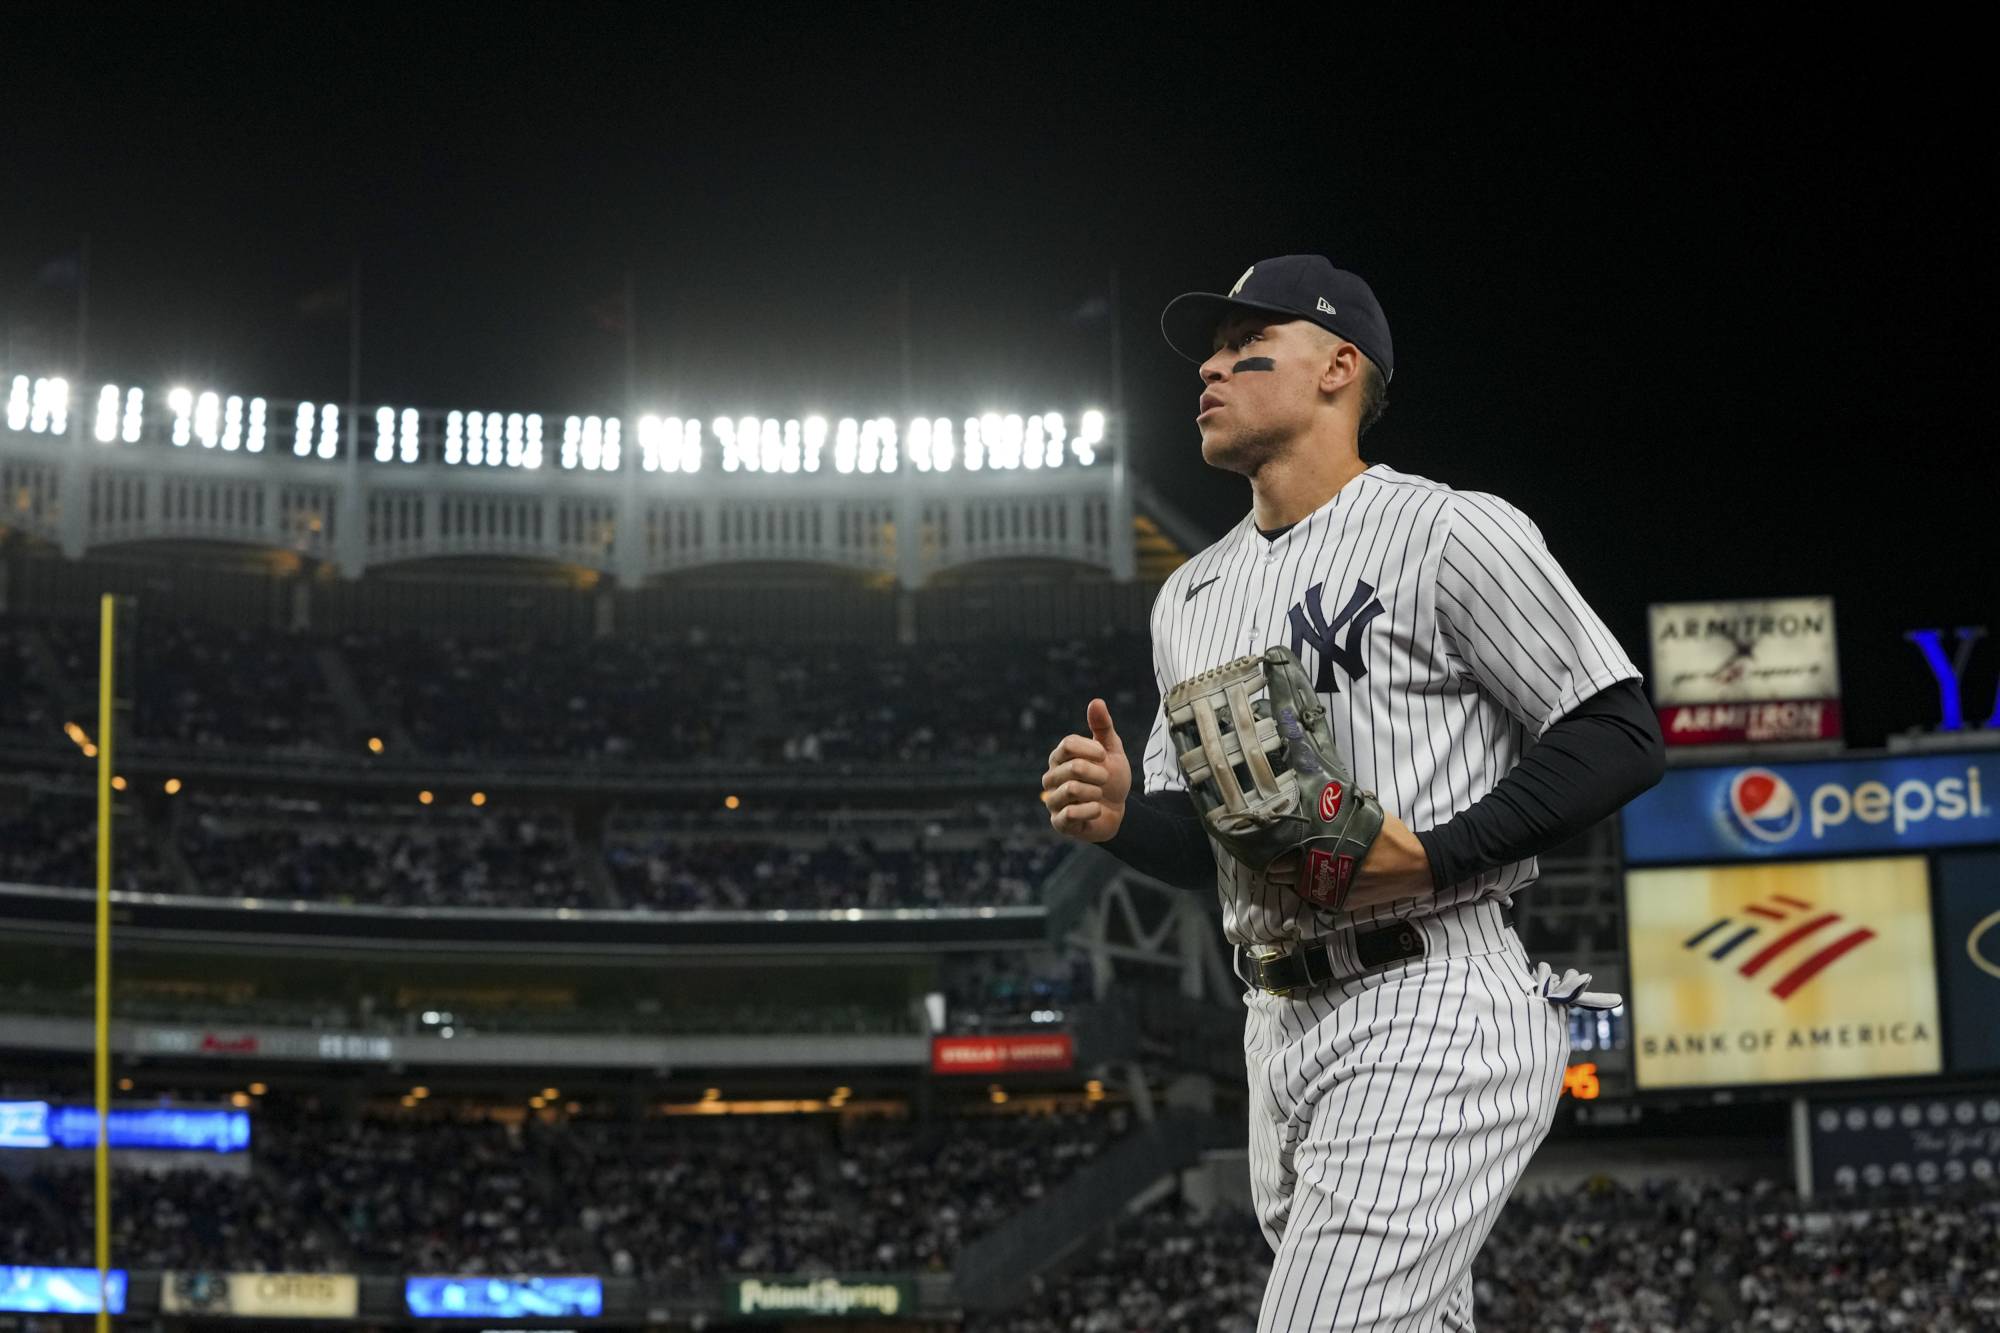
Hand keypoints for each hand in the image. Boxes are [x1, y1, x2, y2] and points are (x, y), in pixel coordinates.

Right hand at [1041, 698, 1132, 842]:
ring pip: (1072, 790)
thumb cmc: (1111, 779)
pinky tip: (1097, 810)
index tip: (1104, 756)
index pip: (1068, 744)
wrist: (1118, 812)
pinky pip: (1072, 814)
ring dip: (1096, 792)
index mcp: (1060, 757)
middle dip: (1099, 774)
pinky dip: (1092, 810)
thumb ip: (1103, 727)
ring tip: (1099, 795)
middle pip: (1073, 767)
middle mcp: (1051, 777)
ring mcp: (1053, 801)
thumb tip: (1096, 701)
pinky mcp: (1059, 823)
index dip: (1091, 749)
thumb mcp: (1111, 751)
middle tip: (1105, 779)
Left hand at [1268, 810, 1433, 910]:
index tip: (1266, 841)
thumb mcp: (1367, 816)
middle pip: (1285, 875)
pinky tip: (1307, 878)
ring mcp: (1335, 892)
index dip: (1273, 849)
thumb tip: (1321, 793)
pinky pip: (1316, 896)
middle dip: (1275, 866)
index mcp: (1330, 849)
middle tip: (1269, 855)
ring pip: (1298, 888)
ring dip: (1290, 878)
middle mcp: (1329, 874)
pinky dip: (1308, 888)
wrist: (1417, 868)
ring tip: (1282, 867)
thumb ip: (1341, 810)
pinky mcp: (1343, 903)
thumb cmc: (1393, 838)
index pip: (1287, 855)